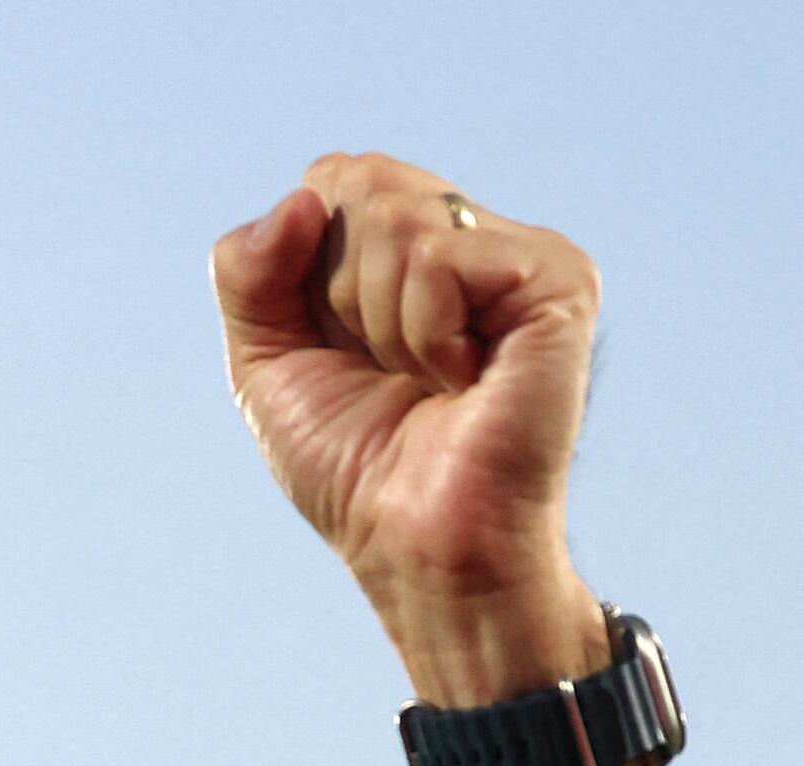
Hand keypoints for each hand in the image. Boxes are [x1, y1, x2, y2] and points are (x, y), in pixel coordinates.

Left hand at [213, 158, 610, 705]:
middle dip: (342, 293)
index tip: (346, 351)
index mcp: (413, 243)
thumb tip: (299, 200)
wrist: (419, 548)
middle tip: (393, 371)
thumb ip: (246, 270)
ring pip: (395, 218)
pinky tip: (466, 382)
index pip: (331, 180)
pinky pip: (439, 258)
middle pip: (359, 182)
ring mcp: (520, 254)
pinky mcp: (558, 279)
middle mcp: (471, 236)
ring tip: (432, 383)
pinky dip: (426, 334)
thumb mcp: (265, 363)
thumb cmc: (359, 471)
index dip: (307, 271)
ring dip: (384, 325)